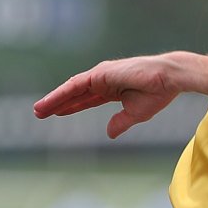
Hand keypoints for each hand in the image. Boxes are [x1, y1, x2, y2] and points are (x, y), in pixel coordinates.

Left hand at [33, 52, 207, 138]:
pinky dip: (60, 95)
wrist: (168, 78)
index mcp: (113, 88)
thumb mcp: (136, 113)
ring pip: (71, 89)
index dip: (73, 106)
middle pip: (75, 94)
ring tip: (38, 111)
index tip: (59, 113)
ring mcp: (100, 75)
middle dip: (58, 103)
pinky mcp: (98, 74)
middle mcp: (103, 80)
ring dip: (53, 100)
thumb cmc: (158, 93)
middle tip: (40, 113)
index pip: (87, 99)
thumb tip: (109, 133)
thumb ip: (120, 122)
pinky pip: (74, 86)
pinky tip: (49, 103)